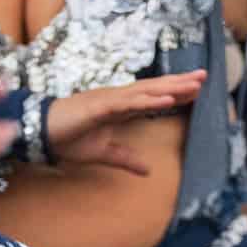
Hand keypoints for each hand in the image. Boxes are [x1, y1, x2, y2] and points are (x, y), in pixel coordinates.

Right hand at [46, 71, 206, 174]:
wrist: (41, 134)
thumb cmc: (68, 138)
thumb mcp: (103, 153)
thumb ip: (126, 158)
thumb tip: (148, 170)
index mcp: (119, 108)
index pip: (152, 98)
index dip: (174, 93)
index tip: (196, 90)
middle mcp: (117, 99)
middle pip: (154, 89)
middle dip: (179, 83)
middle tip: (204, 76)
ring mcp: (109, 100)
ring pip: (146, 91)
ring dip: (170, 87)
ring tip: (194, 84)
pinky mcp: (100, 106)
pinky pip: (129, 102)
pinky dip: (149, 100)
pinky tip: (167, 98)